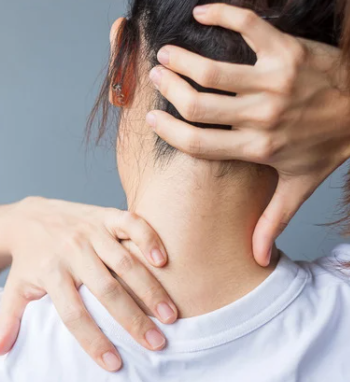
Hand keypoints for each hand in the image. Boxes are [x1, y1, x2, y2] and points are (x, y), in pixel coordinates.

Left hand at [0, 197, 177, 370]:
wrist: (29, 217)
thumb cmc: (28, 261)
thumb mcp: (15, 288)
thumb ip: (7, 320)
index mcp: (50, 273)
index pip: (73, 313)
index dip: (93, 340)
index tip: (114, 365)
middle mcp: (72, 251)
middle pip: (106, 290)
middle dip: (133, 319)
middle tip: (157, 345)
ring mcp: (90, 231)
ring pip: (124, 261)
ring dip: (149, 288)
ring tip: (170, 315)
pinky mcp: (104, 215)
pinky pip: (130, 223)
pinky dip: (148, 238)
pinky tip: (163, 260)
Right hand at [146, 3, 349, 265]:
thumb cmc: (327, 148)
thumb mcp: (298, 187)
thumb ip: (272, 221)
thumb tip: (257, 259)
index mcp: (257, 149)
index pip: (199, 143)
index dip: (170, 131)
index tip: (153, 119)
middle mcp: (262, 117)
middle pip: (199, 105)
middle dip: (170, 91)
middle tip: (157, 78)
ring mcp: (275, 82)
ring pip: (215, 71)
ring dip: (184, 60)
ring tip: (166, 54)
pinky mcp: (289, 51)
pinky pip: (250, 27)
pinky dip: (223, 16)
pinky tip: (202, 13)